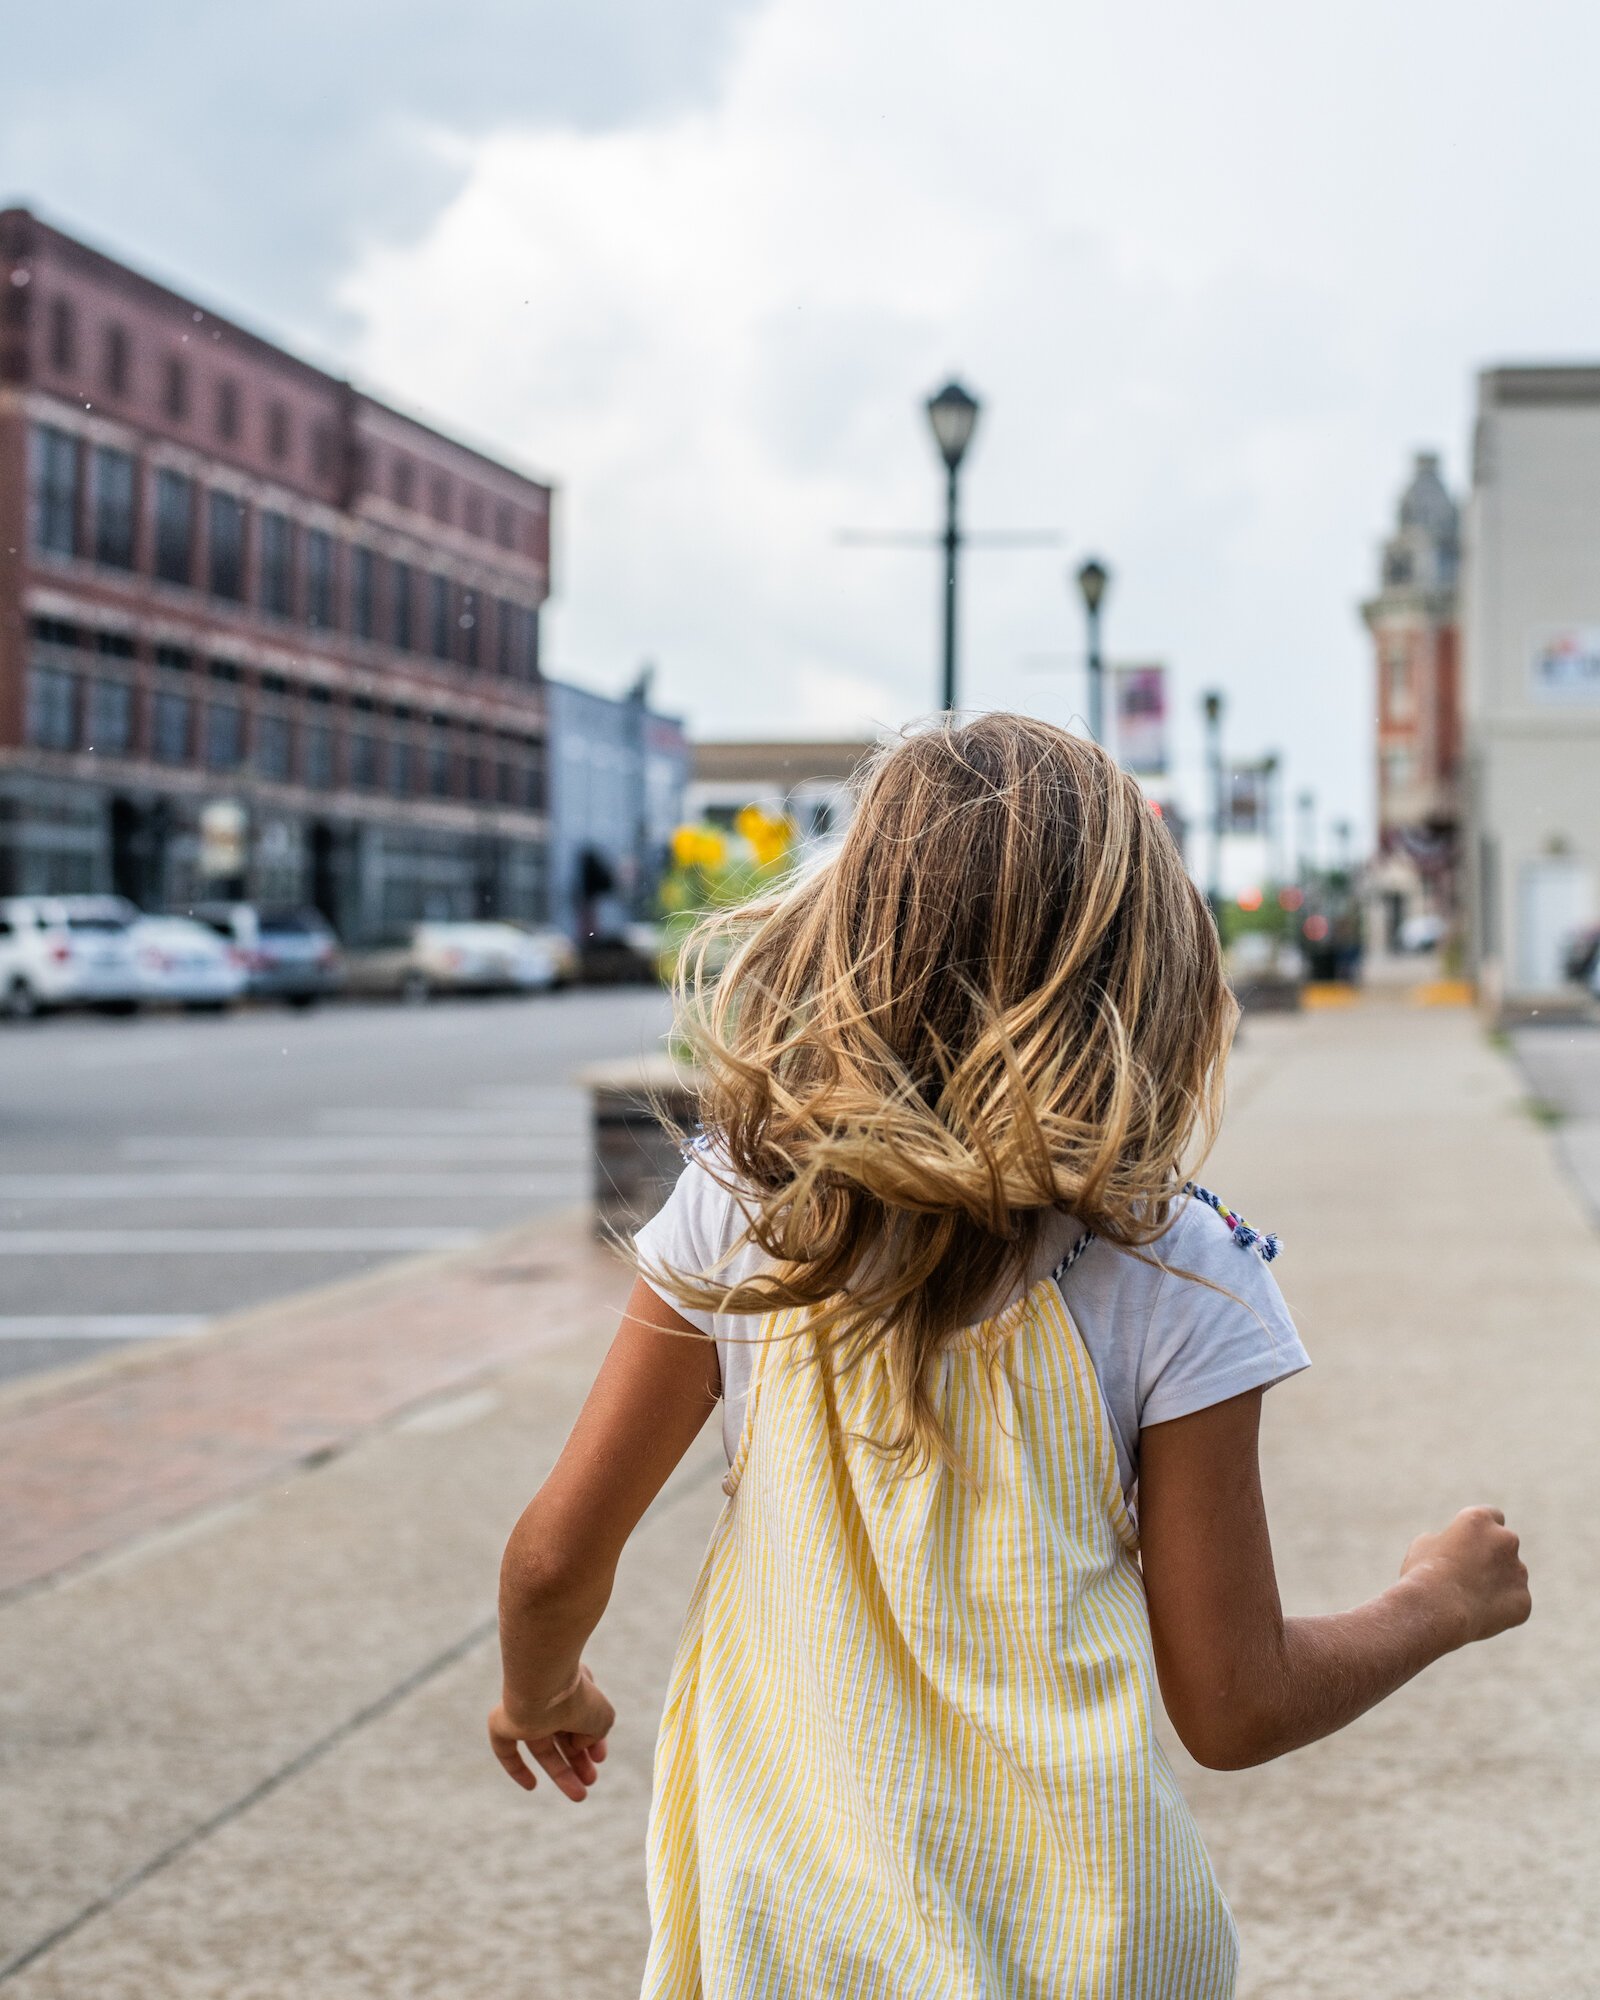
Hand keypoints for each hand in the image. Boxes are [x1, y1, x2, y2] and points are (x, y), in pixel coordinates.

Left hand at [488, 1664, 615, 1800]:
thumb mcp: (603, 1716)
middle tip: (590, 1781)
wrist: (542, 1685)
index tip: (600, 1758)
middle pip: (563, 1736)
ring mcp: (525, 1710)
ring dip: (560, 1772)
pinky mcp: (503, 1722)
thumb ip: (596, 1733)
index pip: (584, 1716)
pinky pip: (506, 1749)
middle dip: (578, 1761)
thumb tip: (578, 1746)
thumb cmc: (577, 1697)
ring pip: (541, 1748)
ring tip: (580, 1796)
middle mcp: (547, 1696)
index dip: (593, 1740)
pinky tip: (531, 1786)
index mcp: (572, 1684)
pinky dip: (516, 1767)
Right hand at [1400, 1506, 1531, 1648]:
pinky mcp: (1524, 1599)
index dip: (1482, 1531)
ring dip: (1498, 1583)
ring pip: (1512, 1575)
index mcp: (1480, 1520)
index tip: (1474, 1543)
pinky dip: (1502, 1608)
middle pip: (1505, 1545)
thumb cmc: (1423, 1574)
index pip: (1493, 1515)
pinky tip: (1478, 1615)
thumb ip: (1448, 1540)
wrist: (1437, 1610)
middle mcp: (1506, 1539)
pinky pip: (1515, 1602)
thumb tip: (1455, 1548)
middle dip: (1493, 1557)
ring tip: (1469, 1600)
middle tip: (1470, 1575)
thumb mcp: (1425, 1545)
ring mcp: (1519, 1571)